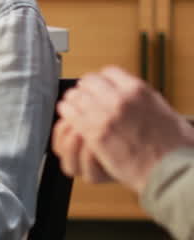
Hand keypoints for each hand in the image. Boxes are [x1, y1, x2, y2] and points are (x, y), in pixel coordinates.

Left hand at [53, 67, 193, 193]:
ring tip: (73, 106)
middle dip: (85, 89)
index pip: (108, 72)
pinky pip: (70, 114)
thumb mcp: (162, 110)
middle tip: (83, 97)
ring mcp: (105, 115)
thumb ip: (141, 100)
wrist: (169, 167)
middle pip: (88, 82)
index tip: (99, 87)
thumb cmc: (172, 145)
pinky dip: (67, 113)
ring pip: (76, 96)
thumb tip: (131, 95)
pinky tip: (68, 117)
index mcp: (137, 90)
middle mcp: (120, 98)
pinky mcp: (94, 133)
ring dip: (74, 101)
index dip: (102, 80)